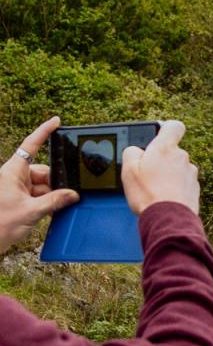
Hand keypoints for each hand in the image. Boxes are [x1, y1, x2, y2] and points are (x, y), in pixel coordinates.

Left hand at [0, 116, 78, 253]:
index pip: (31, 146)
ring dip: (50, 196)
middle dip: (54, 182)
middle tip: (67, 195)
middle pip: (42, 171)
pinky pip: (36, 196)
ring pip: (41, 185)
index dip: (44, 132)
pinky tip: (50, 212)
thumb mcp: (31, 211)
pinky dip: (44, 202)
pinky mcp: (16, 200)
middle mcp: (13, 177)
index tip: (56, 121)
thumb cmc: (0, 224)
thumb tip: (73, 194)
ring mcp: (15, 189)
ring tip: (53, 210)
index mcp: (13, 171)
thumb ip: (54, 201)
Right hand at [122, 120, 199, 215]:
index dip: (167, 128)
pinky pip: (183, 183)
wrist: (168, 219)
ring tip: (156, 190)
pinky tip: (165, 198)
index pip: (174, 126)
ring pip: (178, 168)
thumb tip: (136, 151)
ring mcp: (191, 174)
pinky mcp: (195, 189)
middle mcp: (182, 157)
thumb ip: (131, 152)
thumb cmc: (148, 194)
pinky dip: (176, 188)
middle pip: (173, 152)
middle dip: (162, 160)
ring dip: (169, 175)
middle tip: (148, 174)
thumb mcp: (128, 170)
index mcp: (166, 148)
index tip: (159, 135)